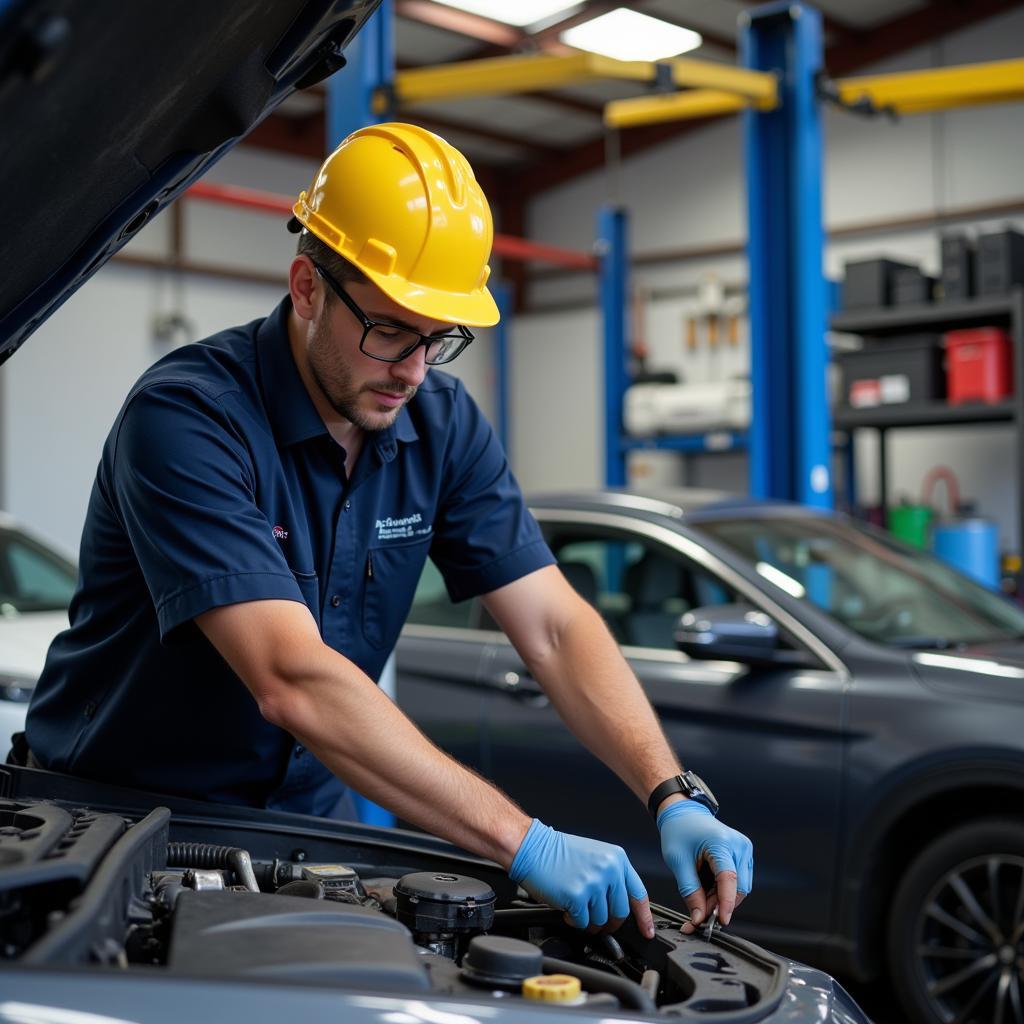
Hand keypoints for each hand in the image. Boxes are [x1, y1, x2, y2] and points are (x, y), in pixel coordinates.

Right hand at [509, 819, 653, 937]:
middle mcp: (609, 869)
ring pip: (601, 921)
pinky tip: (566, 907)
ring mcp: (594, 883)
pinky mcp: (577, 896)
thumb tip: (620, 906)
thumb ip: (612, 878)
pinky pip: (582, 923)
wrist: (532, 847)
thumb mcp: (595, 857)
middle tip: (594, 918)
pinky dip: (573, 920)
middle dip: (608, 922)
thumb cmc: (559, 852)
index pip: (638, 893)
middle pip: (620, 912)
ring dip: (587, 920)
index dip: (644, 916)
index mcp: (616, 858)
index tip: (646, 931)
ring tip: (575, 905)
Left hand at [657, 799, 752, 931]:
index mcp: (721, 842)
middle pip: (738, 887)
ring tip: (700, 896)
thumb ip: (690, 891)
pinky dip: (724, 890)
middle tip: (699, 914)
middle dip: (720, 904)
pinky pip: (739, 880)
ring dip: (722, 898)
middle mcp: (738, 845)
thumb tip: (698, 918)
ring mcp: (744, 848)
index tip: (720, 922)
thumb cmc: (679, 831)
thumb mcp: (678, 862)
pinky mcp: (743, 854)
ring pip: (740, 887)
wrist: (684, 813)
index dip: (725, 903)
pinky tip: (708, 888)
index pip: (729, 879)